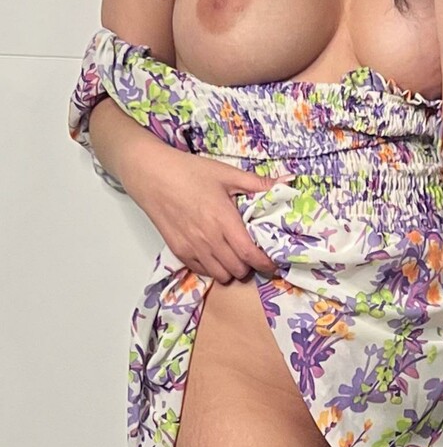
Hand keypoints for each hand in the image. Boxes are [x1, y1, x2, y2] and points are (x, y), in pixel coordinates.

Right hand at [131, 146, 289, 283]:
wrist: (151, 175)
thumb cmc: (188, 171)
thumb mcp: (226, 173)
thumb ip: (257, 183)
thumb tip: (287, 182)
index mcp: (224, 220)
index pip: (251, 254)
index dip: (266, 263)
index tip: (273, 263)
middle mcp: (209, 239)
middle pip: (238, 269)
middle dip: (250, 266)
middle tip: (252, 254)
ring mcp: (192, 247)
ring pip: (220, 275)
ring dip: (231, 269)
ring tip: (233, 255)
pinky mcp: (178, 251)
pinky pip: (202, 271)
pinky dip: (212, 268)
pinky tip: (214, 253)